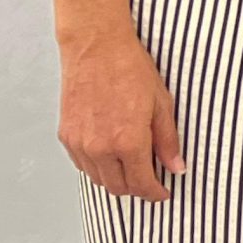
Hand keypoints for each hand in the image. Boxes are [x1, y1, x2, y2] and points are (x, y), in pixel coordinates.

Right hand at [57, 30, 183, 200]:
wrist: (96, 48)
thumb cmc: (130, 70)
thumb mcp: (161, 104)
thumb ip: (168, 141)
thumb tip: (176, 167)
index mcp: (128, 141)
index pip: (141, 183)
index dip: (154, 193)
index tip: (162, 193)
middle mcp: (100, 148)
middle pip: (118, 187)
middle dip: (136, 189)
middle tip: (149, 180)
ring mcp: (80, 143)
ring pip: (98, 179)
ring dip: (116, 179)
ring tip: (131, 166)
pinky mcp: (66, 136)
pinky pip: (82, 164)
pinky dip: (97, 166)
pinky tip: (110, 154)